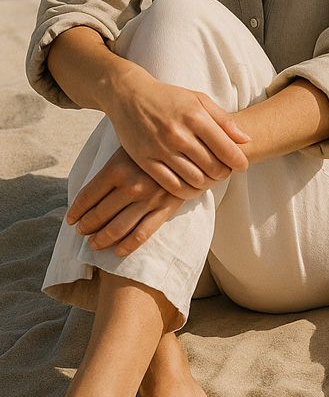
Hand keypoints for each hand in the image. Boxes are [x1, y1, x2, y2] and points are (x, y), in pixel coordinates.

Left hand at [66, 146, 184, 254]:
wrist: (190, 146)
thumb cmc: (152, 146)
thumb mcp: (127, 149)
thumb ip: (110, 169)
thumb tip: (87, 196)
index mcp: (116, 168)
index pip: (87, 196)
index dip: (76, 211)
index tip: (71, 220)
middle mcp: (130, 185)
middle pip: (99, 214)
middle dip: (86, 226)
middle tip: (81, 231)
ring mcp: (148, 199)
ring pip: (117, 228)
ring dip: (101, 239)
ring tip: (94, 244)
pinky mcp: (165, 209)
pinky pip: (142, 234)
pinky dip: (126, 246)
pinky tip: (117, 250)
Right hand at [104, 69, 249, 197]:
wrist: (129, 95)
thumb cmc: (169, 97)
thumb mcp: (199, 100)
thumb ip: (223, 120)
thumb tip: (245, 140)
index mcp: (195, 116)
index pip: (226, 149)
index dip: (239, 162)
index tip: (242, 165)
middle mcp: (178, 134)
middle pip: (212, 168)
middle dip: (224, 174)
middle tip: (224, 172)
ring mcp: (160, 149)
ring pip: (194, 180)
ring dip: (207, 184)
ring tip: (209, 178)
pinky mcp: (145, 160)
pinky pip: (171, 185)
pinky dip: (187, 191)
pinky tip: (192, 186)